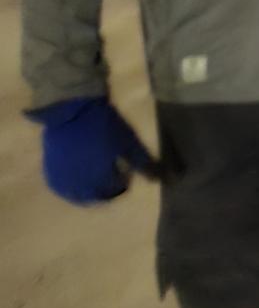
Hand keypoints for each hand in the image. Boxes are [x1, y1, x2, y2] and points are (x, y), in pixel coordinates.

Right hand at [28, 96, 157, 204]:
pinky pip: (64, 187)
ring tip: (99, 174)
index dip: (123, 185)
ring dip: (90, 191)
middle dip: (107, 191)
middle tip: (115, 175)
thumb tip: (160, 180)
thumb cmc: (104, 126)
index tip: (129, 175)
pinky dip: (74, 185)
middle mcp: (77, 188)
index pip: (113, 193)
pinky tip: (82, 173)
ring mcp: (61, 181)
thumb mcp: (129, 143)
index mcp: (98, 182)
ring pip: (78, 195)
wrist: (71, 109)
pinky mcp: (50, 171)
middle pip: (95, 198)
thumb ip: (143, 164)